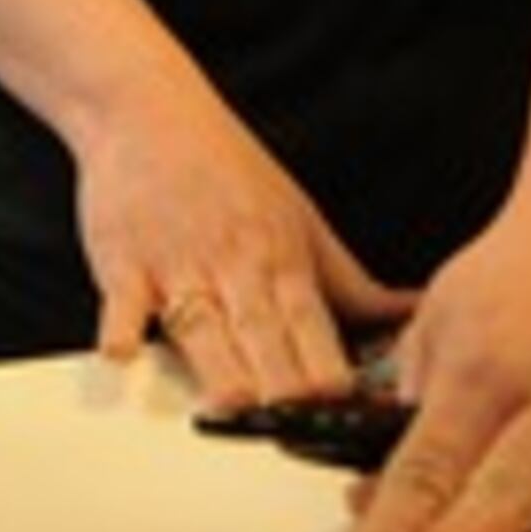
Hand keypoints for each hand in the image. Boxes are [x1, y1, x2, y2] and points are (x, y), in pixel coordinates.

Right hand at [78, 78, 413, 413]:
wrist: (147, 109)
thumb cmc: (224, 167)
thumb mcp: (301, 218)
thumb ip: (349, 283)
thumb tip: (410, 315)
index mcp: (281, 260)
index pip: (312, 325)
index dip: (328, 369)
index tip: (345, 409)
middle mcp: (233, 266)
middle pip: (262, 333)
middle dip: (279, 382)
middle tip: (295, 422)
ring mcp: (177, 265)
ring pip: (200, 324)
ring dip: (215, 361)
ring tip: (230, 402)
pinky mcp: (122, 261)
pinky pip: (122, 300)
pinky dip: (121, 325)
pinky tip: (122, 352)